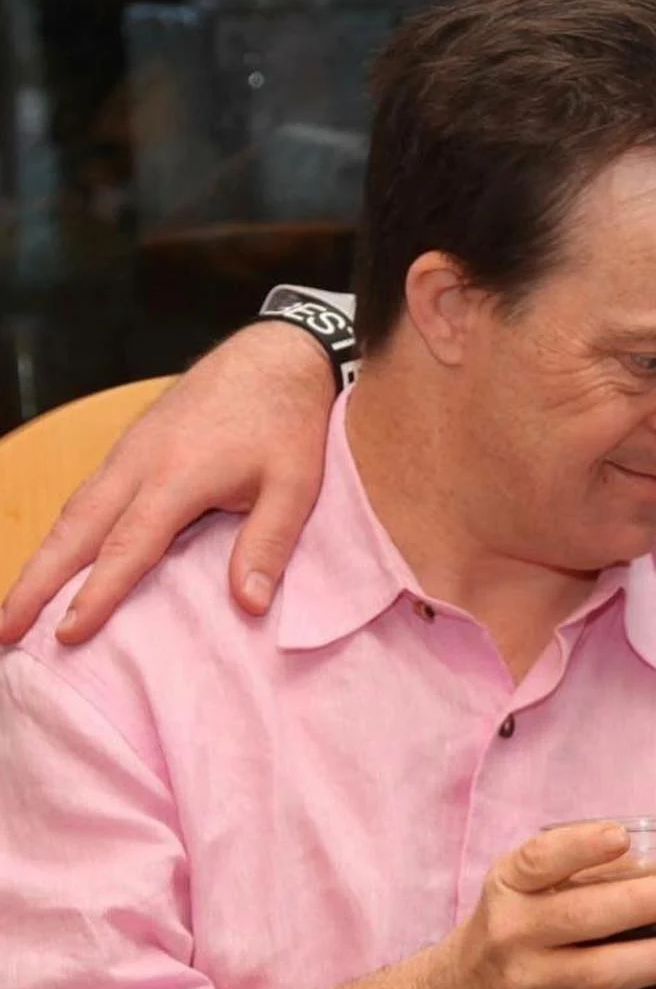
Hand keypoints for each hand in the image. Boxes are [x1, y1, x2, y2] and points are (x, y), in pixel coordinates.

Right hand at [0, 322, 333, 645]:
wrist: (277, 353)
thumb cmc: (288, 421)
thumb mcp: (295, 485)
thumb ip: (268, 544)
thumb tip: (248, 605)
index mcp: (176, 476)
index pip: (126, 546)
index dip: (95, 594)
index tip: (66, 635)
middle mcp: (138, 463)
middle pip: (74, 530)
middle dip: (35, 582)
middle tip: (5, 630)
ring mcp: (129, 451)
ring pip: (72, 511)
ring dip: (42, 558)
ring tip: (18, 605)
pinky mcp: (132, 446)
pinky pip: (87, 495)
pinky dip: (65, 531)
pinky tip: (59, 557)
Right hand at [431, 820, 655, 988]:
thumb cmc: (512, 931)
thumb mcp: (524, 892)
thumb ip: (580, 876)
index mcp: (508, 889)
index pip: (538, 861)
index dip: (580, 846)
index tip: (621, 836)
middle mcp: (511, 936)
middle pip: (577, 918)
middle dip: (636, 903)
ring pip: (595, 975)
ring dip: (653, 962)